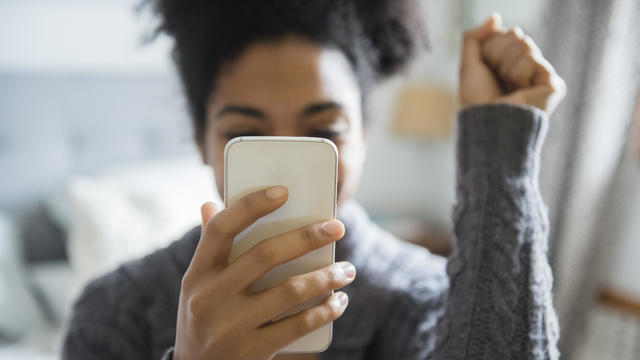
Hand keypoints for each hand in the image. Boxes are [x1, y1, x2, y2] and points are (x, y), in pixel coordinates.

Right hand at [173, 187, 354, 359]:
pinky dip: (325, 311)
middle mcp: (210, 297)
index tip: (283, 192)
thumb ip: (208, 247)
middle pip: (264, 255)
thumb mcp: (196, 285)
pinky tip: (339, 301)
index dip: (251, 205)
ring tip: (347, 269)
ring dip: (326, 277)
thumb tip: (210, 204)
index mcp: (197, 273)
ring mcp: (230, 326)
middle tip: (337, 227)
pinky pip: (298, 325)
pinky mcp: (252, 351)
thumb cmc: (203, 316)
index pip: (220, 228)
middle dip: (307, 237)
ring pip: (289, 290)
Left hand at [459, 13, 565, 115]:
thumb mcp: (469, 65)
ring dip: (507, 67)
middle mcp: (529, 69)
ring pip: (525, 44)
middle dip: (498, 55)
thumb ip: (475, 39)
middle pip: (516, 35)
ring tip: (508, 89)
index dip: (490, 49)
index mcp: (511, 64)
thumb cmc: (477, 102)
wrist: (488, 123)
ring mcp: (542, 76)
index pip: (507, 34)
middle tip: (497, 81)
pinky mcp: (553, 84)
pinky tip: (521, 92)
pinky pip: (532, 60)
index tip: (488, 73)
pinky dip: (518, 75)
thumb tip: (495, 17)